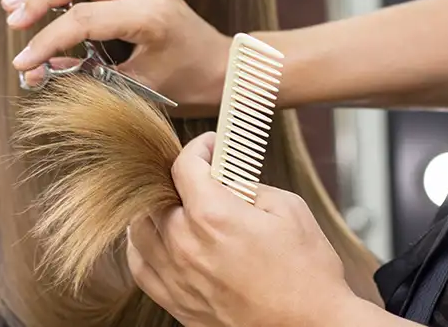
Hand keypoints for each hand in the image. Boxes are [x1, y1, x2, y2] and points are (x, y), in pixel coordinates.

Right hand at [2, 0, 230, 114]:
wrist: (228, 68)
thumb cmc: (189, 86)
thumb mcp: (137, 89)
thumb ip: (87, 78)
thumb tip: (37, 74)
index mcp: (148, 17)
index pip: (83, 20)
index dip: (47, 41)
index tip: (22, 62)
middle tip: (11, 19)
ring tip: (13, 0)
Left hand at [126, 133, 402, 326]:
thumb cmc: (307, 275)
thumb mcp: (288, 209)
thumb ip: (249, 186)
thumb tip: (230, 178)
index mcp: (213, 216)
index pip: (184, 165)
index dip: (198, 147)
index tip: (210, 146)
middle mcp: (185, 245)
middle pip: (158, 194)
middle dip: (181, 178)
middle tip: (202, 177)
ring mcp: (177, 276)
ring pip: (142, 228)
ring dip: (157, 208)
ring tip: (181, 205)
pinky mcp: (176, 302)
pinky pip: (140, 266)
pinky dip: (144, 244)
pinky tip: (158, 237)